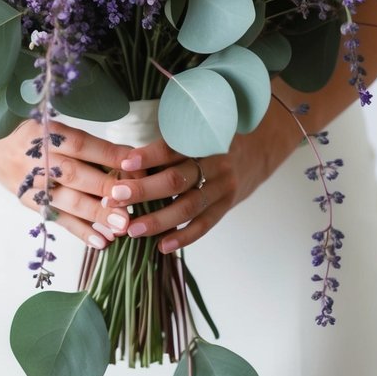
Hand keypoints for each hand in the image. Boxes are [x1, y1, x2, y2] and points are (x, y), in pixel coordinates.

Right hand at [0, 120, 136, 249]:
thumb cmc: (33, 133)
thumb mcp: (54, 127)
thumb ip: (87, 144)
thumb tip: (129, 160)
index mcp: (45, 132)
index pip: (81, 144)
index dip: (108, 154)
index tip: (135, 164)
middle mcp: (37, 158)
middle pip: (73, 174)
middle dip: (104, 189)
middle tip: (131, 204)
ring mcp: (31, 183)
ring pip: (66, 200)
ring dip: (95, 214)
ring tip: (121, 227)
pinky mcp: (30, 202)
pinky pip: (57, 218)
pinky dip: (80, 231)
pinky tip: (102, 242)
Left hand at [98, 111, 299, 253]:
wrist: (261, 147)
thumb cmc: (215, 138)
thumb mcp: (199, 130)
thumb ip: (171, 144)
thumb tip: (128, 163)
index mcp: (203, 139)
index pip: (173, 148)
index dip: (148, 156)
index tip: (124, 164)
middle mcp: (215, 162)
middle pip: (176, 179)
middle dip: (144, 190)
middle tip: (115, 199)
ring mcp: (223, 186)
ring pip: (188, 206)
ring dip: (158, 220)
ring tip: (131, 229)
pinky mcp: (228, 205)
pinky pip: (205, 224)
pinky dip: (184, 236)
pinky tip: (162, 246)